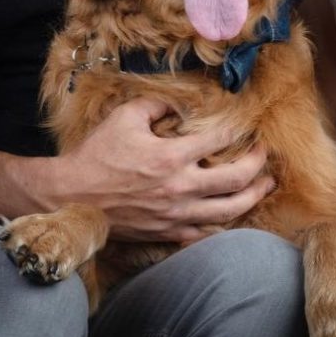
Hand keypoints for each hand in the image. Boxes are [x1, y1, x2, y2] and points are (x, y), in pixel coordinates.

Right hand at [51, 98, 273, 242]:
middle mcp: (180, 188)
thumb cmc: (96, 155)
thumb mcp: (125, 117)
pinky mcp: (167, 232)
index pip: (219, 140)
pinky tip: (233, 214)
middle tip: (265, 153)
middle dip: (258, 165)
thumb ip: (158, 103)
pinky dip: (224, 224)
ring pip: (229, 211)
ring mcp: (175, 215)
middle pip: (236, 180)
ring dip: (253, 196)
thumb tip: (180, 103)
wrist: (69, 197)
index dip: (237, 128)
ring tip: (266, 185)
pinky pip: (205, 233)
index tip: (246, 121)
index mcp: (170, 157)